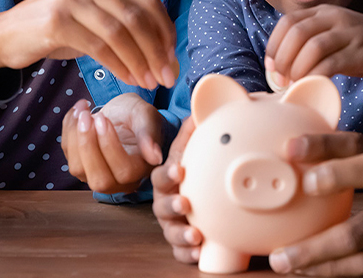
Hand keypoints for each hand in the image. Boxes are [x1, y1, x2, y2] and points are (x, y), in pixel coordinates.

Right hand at [0, 0, 177, 88]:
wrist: (3, 36)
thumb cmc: (54, 32)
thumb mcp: (92, 20)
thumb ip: (124, 26)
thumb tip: (163, 52)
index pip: (147, 1)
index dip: (165, 31)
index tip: (172, 58)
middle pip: (137, 16)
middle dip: (157, 50)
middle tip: (166, 76)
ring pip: (121, 31)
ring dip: (140, 61)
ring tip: (149, 82)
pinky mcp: (57, 20)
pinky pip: (99, 46)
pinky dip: (119, 65)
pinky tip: (127, 79)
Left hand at [61, 93, 165, 193]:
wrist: (123, 112)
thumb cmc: (138, 115)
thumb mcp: (147, 116)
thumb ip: (149, 134)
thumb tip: (155, 157)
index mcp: (140, 170)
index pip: (124, 171)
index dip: (110, 147)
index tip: (103, 118)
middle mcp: (119, 180)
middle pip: (99, 180)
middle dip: (88, 147)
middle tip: (87, 117)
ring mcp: (96, 175)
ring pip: (78, 169)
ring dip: (75, 137)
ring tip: (83, 111)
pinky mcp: (80, 165)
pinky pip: (67, 153)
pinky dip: (68, 130)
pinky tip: (78, 111)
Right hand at [151, 116, 202, 263]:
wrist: (186, 184)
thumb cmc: (188, 164)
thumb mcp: (188, 147)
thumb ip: (192, 131)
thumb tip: (199, 109)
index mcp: (166, 178)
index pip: (162, 175)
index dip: (169, 173)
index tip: (180, 170)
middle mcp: (165, 201)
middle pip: (162, 206)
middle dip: (173, 205)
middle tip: (186, 203)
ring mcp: (172, 222)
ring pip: (170, 231)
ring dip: (182, 233)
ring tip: (196, 235)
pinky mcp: (181, 241)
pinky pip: (180, 251)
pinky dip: (188, 254)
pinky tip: (200, 254)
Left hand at [264, 5, 362, 87]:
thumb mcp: (335, 36)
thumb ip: (310, 43)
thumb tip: (278, 65)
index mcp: (324, 12)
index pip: (287, 22)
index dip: (273, 45)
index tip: (271, 67)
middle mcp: (335, 17)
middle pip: (296, 32)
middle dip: (282, 59)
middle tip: (280, 80)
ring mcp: (350, 33)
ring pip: (312, 46)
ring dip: (297, 69)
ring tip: (294, 85)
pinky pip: (332, 63)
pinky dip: (317, 76)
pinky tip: (314, 86)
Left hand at [268, 132, 362, 274]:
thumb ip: (356, 159)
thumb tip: (300, 158)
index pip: (358, 143)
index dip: (325, 142)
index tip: (291, 146)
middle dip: (332, 179)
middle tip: (297, 187)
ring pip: (359, 234)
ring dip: (316, 249)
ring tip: (281, 259)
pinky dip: (335, 270)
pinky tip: (307, 272)